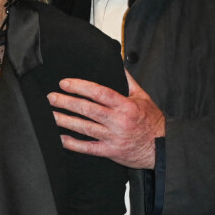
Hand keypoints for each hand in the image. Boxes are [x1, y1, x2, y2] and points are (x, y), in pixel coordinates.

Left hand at [47, 70, 164, 168]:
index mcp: (125, 105)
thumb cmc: (152, 121)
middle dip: (67, 102)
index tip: (65, 83)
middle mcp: (118, 121)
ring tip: (52, 114)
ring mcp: (114, 137)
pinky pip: (90, 148)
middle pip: (88, 109)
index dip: (80, 87)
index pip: (99, 92)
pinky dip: (74, 144)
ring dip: (66, 121)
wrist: (163, 148)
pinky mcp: (111, 151)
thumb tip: (118, 63)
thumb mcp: (142, 97)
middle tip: (52, 97)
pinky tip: (62, 138)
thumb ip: (128, 80)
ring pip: (86, 128)